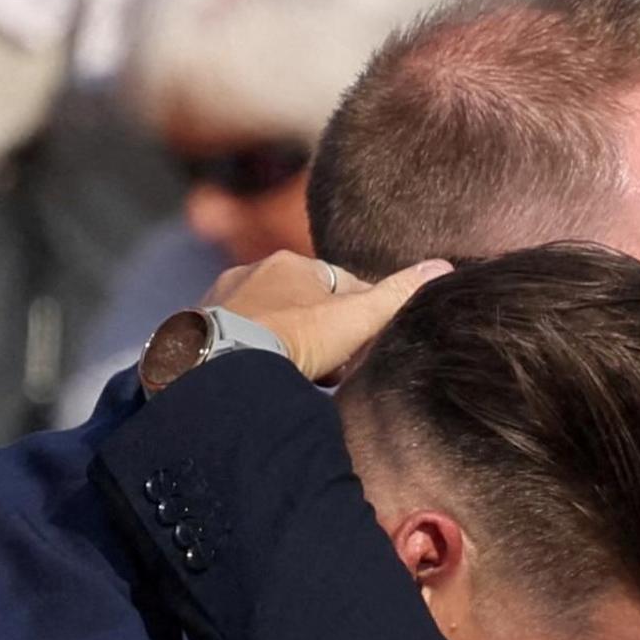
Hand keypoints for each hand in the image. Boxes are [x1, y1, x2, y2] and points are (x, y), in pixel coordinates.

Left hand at [205, 251, 451, 380]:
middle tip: (331, 368)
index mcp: (292, 263)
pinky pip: (235, 338)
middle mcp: (251, 271)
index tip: (361, 348)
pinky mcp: (196, 327)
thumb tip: (443, 266)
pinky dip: (250, 354)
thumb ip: (397, 295)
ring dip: (284, 343)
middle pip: (301, 303)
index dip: (357, 318)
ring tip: (296, 376)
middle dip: (319, 331)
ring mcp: (220, 298)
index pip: (339, 286)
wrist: (227, 366)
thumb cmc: (299, 338)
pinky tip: (260, 377)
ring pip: (267, 319)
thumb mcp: (358, 319)